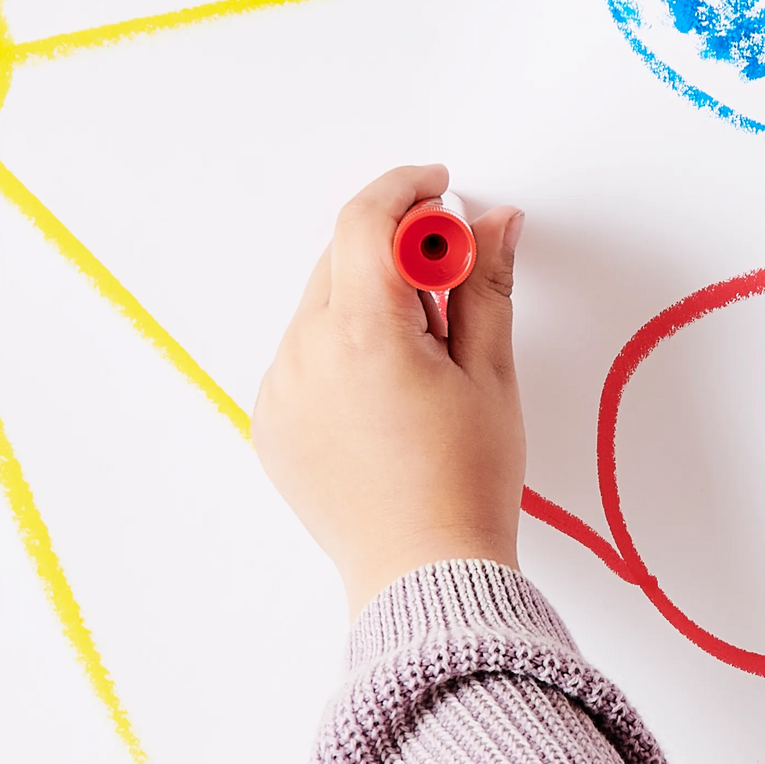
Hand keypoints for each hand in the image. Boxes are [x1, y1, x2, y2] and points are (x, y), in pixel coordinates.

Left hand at [252, 163, 526, 613]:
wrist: (424, 573)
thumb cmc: (467, 480)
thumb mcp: (489, 373)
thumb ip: (485, 284)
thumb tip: (494, 221)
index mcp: (361, 333)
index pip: (367, 221)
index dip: (407, 192)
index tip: (441, 190)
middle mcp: (304, 354)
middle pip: (342, 259)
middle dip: (395, 249)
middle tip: (451, 275)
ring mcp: (279, 391)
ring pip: (320, 307)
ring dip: (367, 300)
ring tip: (424, 353)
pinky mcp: (270, 424)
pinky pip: (302, 358)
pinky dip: (341, 349)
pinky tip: (387, 391)